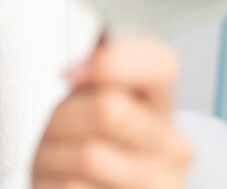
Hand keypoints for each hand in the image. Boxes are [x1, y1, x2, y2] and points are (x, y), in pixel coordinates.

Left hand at [33, 36, 192, 188]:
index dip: (113, 61)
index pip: (160, 64)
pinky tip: (63, 182)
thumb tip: (92, 52)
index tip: (73, 72)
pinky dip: (53, 183)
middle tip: (59, 130)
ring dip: (54, 156)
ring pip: (90, 156)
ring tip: (60, 160)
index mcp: (160, 106)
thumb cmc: (83, 145)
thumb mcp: (85, 100)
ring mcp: (160, 183)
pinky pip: (74, 187)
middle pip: (109, 109)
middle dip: (64, 117)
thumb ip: (94, 69)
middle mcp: (173, 147)